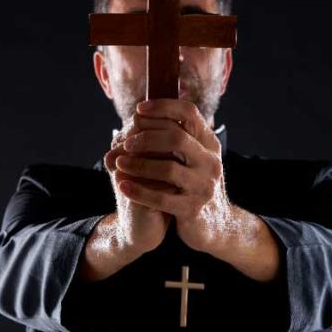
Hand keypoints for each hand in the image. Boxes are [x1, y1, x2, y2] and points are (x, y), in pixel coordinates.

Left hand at [114, 99, 233, 253]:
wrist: (212, 225)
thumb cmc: (192, 185)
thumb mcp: (191, 158)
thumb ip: (174, 137)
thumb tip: (140, 114)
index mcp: (209, 144)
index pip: (189, 113)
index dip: (163, 106)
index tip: (139, 110)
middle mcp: (210, 162)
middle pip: (177, 138)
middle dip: (146, 138)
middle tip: (126, 143)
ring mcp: (203, 186)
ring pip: (168, 168)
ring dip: (139, 164)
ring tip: (119, 163)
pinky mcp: (192, 209)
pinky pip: (161, 199)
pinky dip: (138, 191)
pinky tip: (122, 185)